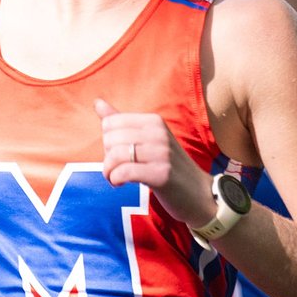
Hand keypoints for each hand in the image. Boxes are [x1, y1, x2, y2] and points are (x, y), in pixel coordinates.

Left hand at [94, 97, 214, 228]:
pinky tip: (121, 184)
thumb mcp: (148, 140)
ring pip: (115, 155)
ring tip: (116, 179)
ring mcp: (162, 153)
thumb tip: (97, 103)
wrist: (199, 193)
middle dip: (106, 158)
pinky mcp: (162, 174)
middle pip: (110, 139)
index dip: (107, 141)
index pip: (110, 122)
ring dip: (108, 172)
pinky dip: (116, 180)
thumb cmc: (167, 166)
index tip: (117, 154)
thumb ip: (121, 122)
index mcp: (154, 121)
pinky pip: (124, 172)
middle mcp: (159, 133)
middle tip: (116, 169)